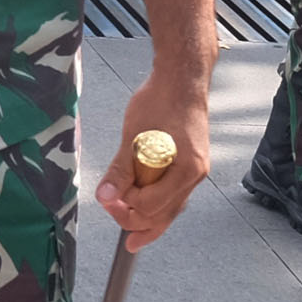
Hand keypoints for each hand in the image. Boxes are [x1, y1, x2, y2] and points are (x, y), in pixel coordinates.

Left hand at [91, 75, 208, 247]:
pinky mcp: (189, 165)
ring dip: (145, 214)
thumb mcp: (134, 136)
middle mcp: (195, 175)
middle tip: (111, 211)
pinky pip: (172, 194)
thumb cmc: (162, 100)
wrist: (181, 80)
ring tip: (125, 222)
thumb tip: (106, 196)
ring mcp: (194, 172)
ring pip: (169, 208)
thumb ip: (121, 170)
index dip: (127, 206)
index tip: (109, 197)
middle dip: (135, 219)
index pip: (152, 206)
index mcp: (186, 169)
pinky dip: (155, 202)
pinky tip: (141, 205)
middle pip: (163, 215)